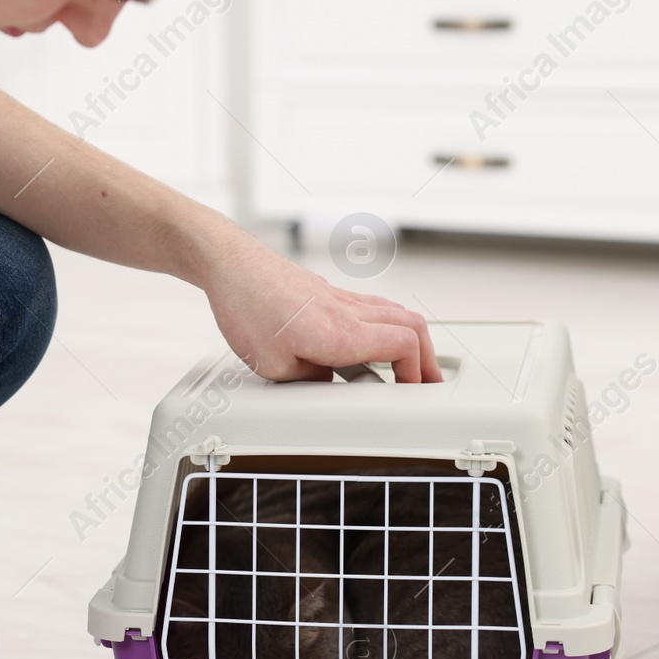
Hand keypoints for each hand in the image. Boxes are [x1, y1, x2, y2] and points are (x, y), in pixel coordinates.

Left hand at [200, 234, 441, 383]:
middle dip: (428, 359)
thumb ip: (311, 382)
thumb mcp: (275, 368)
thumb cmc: (247, 309)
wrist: (230, 267)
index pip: (405, 345)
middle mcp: (349, 311)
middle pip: (413, 326)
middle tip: (428, 383)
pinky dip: (388, 326)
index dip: (416, 372)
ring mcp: (342, 298)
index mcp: (341, 333)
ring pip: (397, 313)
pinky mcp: (330, 293)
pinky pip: (374, 307)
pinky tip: (375, 341)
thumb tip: (329, 385)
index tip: (409, 392)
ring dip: (410, 340)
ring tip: (410, 364)